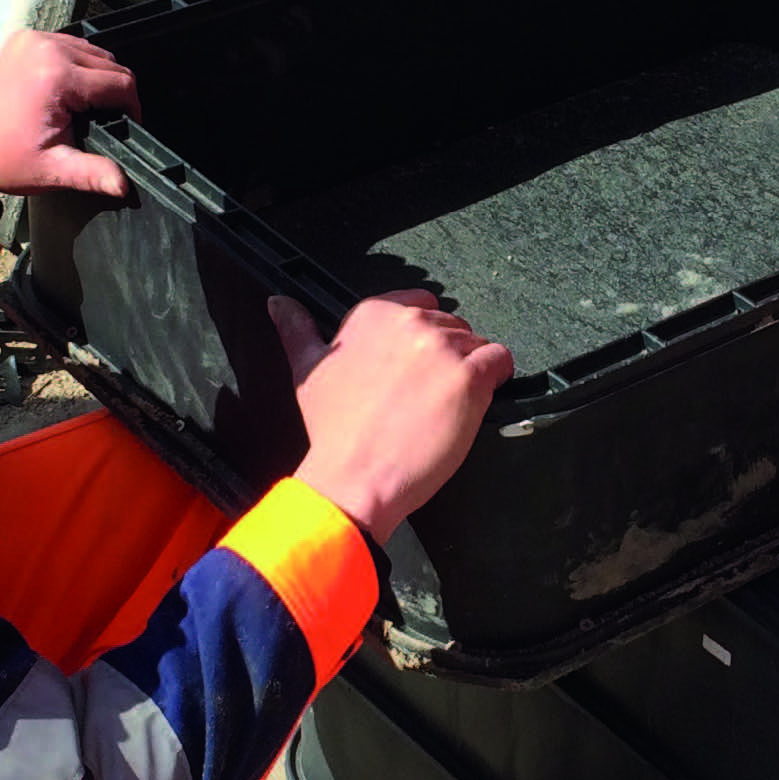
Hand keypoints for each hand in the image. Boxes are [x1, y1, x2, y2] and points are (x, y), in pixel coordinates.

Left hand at [0, 30, 141, 202]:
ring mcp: (33, 39)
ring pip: (94, 52)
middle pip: (110, 63)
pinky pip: (71, 45)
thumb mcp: (55, 170)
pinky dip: (77, 66)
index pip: (121, 83)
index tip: (125, 127)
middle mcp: (45, 48)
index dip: (131, 108)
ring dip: (97, 78)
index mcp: (56, 76)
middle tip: (98, 123)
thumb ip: (95, 174)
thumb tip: (125, 185)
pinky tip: (68, 91)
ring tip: (82, 108)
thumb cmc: (5, 160)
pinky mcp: (25, 39)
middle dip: (112, 94)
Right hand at [269, 291, 514, 542]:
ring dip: (468, 371)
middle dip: (444, 356)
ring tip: (443, 406)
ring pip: (476, 344)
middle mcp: (409, 322)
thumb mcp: (306, 371)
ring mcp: (442, 348)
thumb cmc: (333, 430)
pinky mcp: (470, 377)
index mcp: (372, 314)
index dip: (421, 338)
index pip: (419, 304)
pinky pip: (500, 360)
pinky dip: (496, 377)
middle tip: (422, 396)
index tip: (410, 368)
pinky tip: (476, 401)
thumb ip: (296, 329)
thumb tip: (278, 301)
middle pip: (451, 325)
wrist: (353, 477)